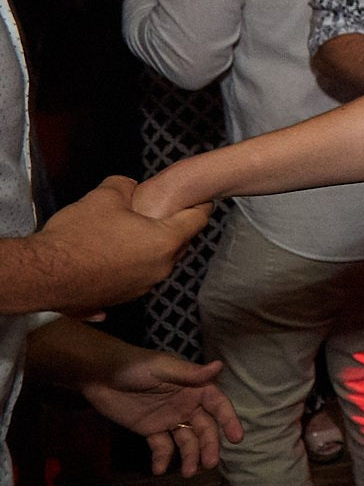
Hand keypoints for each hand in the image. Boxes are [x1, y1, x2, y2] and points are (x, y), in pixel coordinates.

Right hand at [32, 177, 211, 310]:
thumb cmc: (76, 236)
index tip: (200, 198)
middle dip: (172, 227)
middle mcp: (160, 270)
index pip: (197, 220)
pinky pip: (131, 278)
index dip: (200, 204)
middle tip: (159, 213)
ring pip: (155, 262)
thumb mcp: (103, 197)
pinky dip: (126, 266)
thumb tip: (130, 187)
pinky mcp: (119, 299)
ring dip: (147, 248)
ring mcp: (141, 288)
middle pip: (178, 243)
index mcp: (164, 243)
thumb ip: (125, 186)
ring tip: (127, 233)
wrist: (40, 275)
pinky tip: (109, 258)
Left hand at [78, 348, 242, 475]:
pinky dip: (163, 459)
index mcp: (194, 388)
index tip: (236, 438)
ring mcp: (169, 419)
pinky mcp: (151, 430)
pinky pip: (162, 447)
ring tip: (188, 473)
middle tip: (209, 464)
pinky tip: (159, 469)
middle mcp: (187, 405)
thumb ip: (190, 373)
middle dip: (209, 446)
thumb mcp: (162, 368)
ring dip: (190, 456)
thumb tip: (219, 366)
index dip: (229, 420)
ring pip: (187, 440)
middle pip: (204, 428)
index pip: (218, 405)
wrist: (99, 375)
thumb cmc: (134, 366)